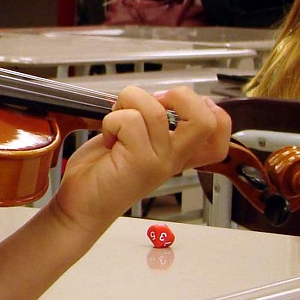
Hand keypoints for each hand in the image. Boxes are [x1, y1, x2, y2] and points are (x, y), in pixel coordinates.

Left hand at [51, 86, 230, 236]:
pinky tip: (109, 138)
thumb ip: (152, 122)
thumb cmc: (102, 169)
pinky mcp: (140, 162)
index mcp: (177, 151)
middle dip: (179, 95)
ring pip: (155, 110)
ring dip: (127, 104)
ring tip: (116, 124)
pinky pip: (130, 120)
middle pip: (206, 120)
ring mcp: (160, 161)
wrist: (80, 203)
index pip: (219, 129)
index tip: (176, 104)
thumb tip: (157, 96)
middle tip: (152, 104)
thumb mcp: (134, 140)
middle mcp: (174, 158)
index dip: (209, 108)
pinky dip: (111, 120)